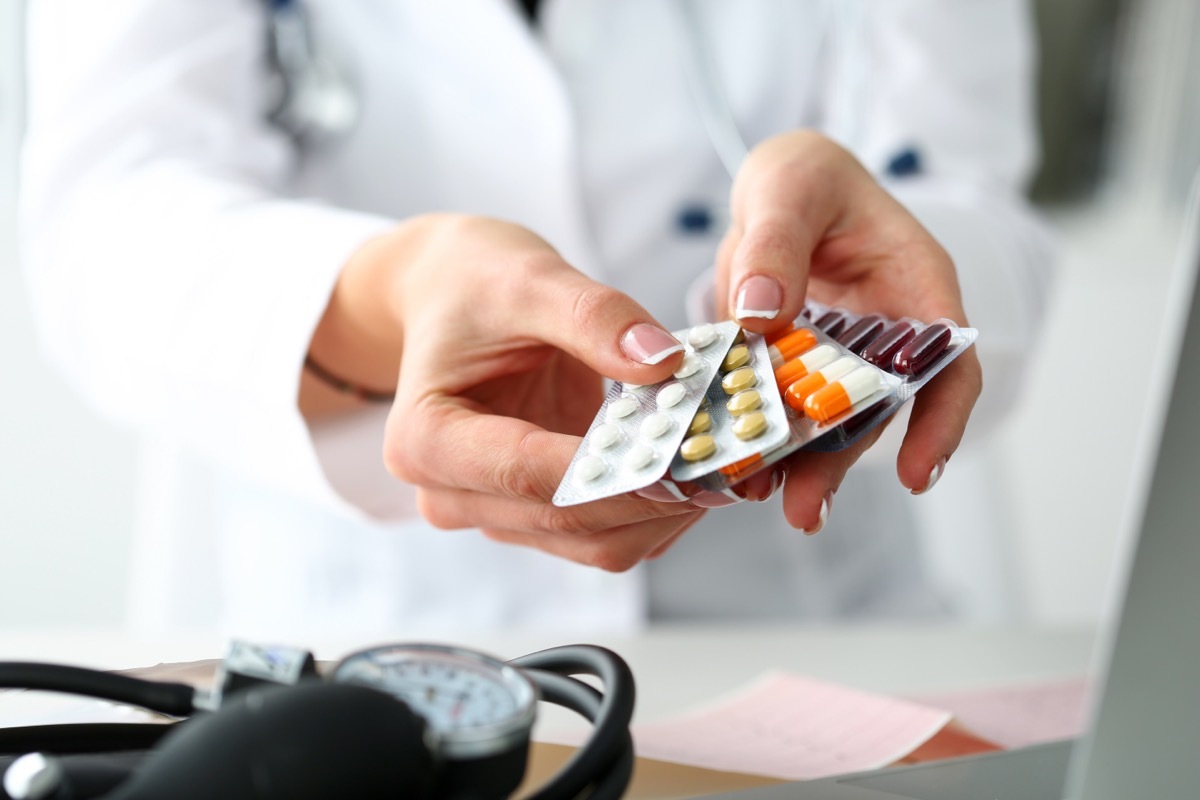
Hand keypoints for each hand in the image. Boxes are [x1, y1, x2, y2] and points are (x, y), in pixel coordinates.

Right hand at [307, 213, 705, 569]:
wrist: (454, 296)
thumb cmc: (474, 283)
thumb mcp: (529, 278)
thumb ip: (593, 317)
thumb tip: (664, 361)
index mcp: (426, 440)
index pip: (527, 471)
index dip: (611, 472)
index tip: (688, 453)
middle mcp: (452, 494)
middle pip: (569, 522)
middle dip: (655, 496)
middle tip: (736, 459)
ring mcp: (497, 511)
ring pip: (597, 542)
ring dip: (666, 511)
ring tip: (730, 462)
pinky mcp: (540, 513)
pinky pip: (610, 531)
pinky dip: (660, 508)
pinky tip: (700, 465)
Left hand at [717, 131, 982, 529]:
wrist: (777, 188)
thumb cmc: (804, 175)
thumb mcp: (789, 186)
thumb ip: (776, 242)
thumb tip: (761, 311)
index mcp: (915, 285)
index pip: (948, 362)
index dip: (940, 422)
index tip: (916, 475)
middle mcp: (885, 332)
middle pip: (878, 410)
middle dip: (843, 463)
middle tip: (804, 509)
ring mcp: (840, 356)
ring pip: (829, 422)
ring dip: (801, 465)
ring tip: (765, 499)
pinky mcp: (795, 369)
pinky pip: (784, 410)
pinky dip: (764, 438)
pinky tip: (736, 468)